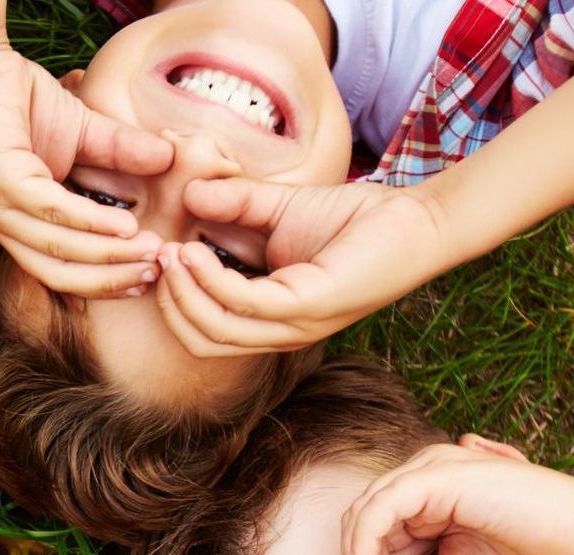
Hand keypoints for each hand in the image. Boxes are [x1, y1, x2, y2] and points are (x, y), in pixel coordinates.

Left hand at [0, 45, 171, 296]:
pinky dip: (90, 222)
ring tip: (149, 249)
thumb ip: (120, 152)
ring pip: (58, 248)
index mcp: (20, 225)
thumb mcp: (83, 133)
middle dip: (112, 277)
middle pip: (60, 273)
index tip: (149, 278)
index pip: (63, 272)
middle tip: (156, 269)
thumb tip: (168, 159)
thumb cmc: (23, 101)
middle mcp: (5, 225)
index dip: (106, 281)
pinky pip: (51, 210)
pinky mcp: (0, 180)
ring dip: (109, 254)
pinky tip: (124, 225)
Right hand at [153, 177, 452, 354]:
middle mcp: (280, 332)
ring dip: (183, 292)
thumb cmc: (356, 220)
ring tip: (172, 252)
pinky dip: (211, 280)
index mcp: (270, 318)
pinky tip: (196, 249)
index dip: (172, 298)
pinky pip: (243, 303)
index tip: (158, 254)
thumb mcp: (279, 208)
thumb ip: (235, 204)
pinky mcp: (310, 307)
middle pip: (201, 340)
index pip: (204, 330)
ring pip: (215, 330)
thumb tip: (188, 194)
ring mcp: (295, 325)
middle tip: (157, 256)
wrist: (415, 219)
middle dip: (169, 301)